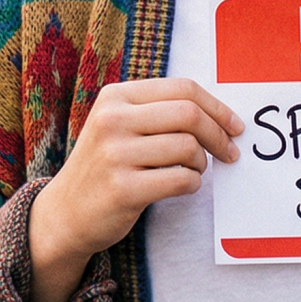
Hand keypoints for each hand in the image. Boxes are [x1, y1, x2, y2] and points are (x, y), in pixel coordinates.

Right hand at [28, 79, 242, 301]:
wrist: (65, 212)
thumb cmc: (105, 166)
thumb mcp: (119, 125)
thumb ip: (159, 112)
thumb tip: (219, 114)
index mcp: (115, 96)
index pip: (182, 89)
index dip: (217, 107)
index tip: (235, 126)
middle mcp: (112, 120)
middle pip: (189, 114)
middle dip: (218, 135)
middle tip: (230, 152)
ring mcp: (115, 154)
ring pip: (188, 148)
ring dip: (201, 163)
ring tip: (192, 171)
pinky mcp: (122, 189)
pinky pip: (181, 180)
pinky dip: (192, 184)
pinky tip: (182, 186)